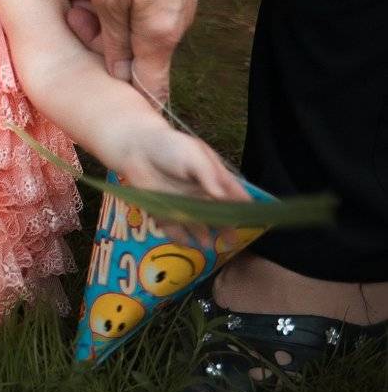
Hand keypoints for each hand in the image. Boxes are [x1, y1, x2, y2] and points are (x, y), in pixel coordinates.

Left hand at [77, 0, 210, 104]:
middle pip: (132, 52)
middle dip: (98, 38)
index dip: (132, 102)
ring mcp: (174, 5)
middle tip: (74, 14)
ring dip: (100, 12)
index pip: (151, 88)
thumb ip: (113, 39)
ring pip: (129, 23)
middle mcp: (174, 26)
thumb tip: (118, 73)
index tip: (113, 110)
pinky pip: (137, 4)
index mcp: (159, 37)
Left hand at [115, 123, 251, 243]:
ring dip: (203, 235)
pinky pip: (173, 227)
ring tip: (208, 245)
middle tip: (232, 240)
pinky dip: (179, 236)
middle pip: (218, 215)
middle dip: (225, 228)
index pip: (234, 196)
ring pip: (197, 224)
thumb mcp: (194, 155)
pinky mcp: (163, 209)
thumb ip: (209, 175)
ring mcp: (183, 204)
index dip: (244, 208)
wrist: (136, 146)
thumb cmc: (171, 146)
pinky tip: (185, 243)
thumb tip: (222, 196)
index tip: (254, 220)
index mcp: (214, 179)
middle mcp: (201, 194)